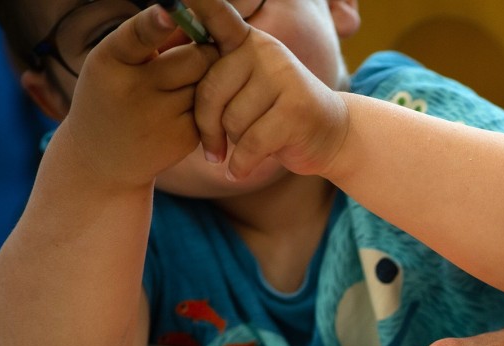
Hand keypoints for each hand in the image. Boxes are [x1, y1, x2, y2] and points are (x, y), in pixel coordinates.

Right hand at [61, 5, 217, 188]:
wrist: (101, 158)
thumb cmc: (112, 95)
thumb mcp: (117, 64)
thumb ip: (154, 40)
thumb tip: (200, 20)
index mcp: (109, 61)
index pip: (137, 37)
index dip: (156, 23)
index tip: (169, 10)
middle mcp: (134, 90)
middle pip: (195, 58)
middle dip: (203, 51)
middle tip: (199, 52)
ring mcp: (161, 118)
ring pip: (208, 82)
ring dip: (205, 77)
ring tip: (182, 83)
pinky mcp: (183, 138)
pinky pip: (211, 108)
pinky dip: (205, 104)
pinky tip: (182, 109)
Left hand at [189, 0, 347, 179]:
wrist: (332, 136)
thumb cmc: (275, 115)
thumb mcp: (248, 86)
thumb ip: (217, 75)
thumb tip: (171, 69)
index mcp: (247, 41)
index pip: (218, 16)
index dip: (199, 3)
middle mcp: (265, 52)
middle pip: (210, 91)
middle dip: (207, 127)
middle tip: (213, 147)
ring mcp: (283, 79)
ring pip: (231, 121)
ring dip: (233, 145)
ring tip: (248, 146)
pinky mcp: (295, 111)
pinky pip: (251, 143)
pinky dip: (242, 164)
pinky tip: (240, 170)